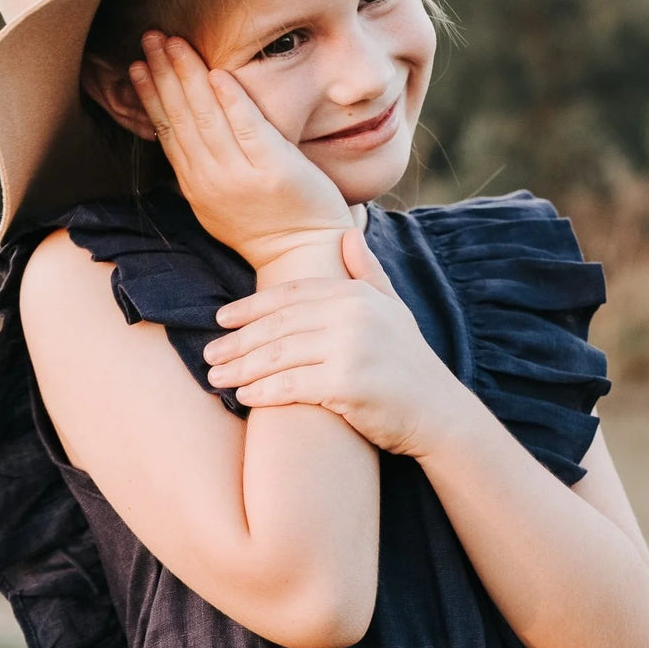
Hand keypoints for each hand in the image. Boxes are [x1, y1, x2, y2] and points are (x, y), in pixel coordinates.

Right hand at [129, 31, 353, 269]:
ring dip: (187, 76)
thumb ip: (202, 172)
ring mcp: (241, 176)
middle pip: (180, 118)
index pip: (167, 132)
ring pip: (205, 117)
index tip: (136, 65)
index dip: (150, 96)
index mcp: (197, 188)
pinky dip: (230, 99)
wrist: (307, 255)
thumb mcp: (220, 206)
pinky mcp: (273, 169)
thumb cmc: (271, 227)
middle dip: (161, 74)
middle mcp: (212, 181)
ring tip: (172, 43)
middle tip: (149, 38)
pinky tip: (216, 73)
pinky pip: (246, 127)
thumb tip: (180, 139)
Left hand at [202, 226, 462, 456]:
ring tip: (216, 378)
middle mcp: (353, 315)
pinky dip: (263, 392)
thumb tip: (348, 234)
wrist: (440, 413)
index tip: (221, 319)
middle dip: (238, 341)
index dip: (251, 307)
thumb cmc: (411, 364)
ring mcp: (351, 348)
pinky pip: (291, 386)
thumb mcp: (393, 309)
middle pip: (279, 325)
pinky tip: (244, 397)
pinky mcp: (347, 384)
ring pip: (279, 355)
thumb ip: (368, 273)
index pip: (291, 296)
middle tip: (208, 355)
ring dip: (242, 368)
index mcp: (357, 295)